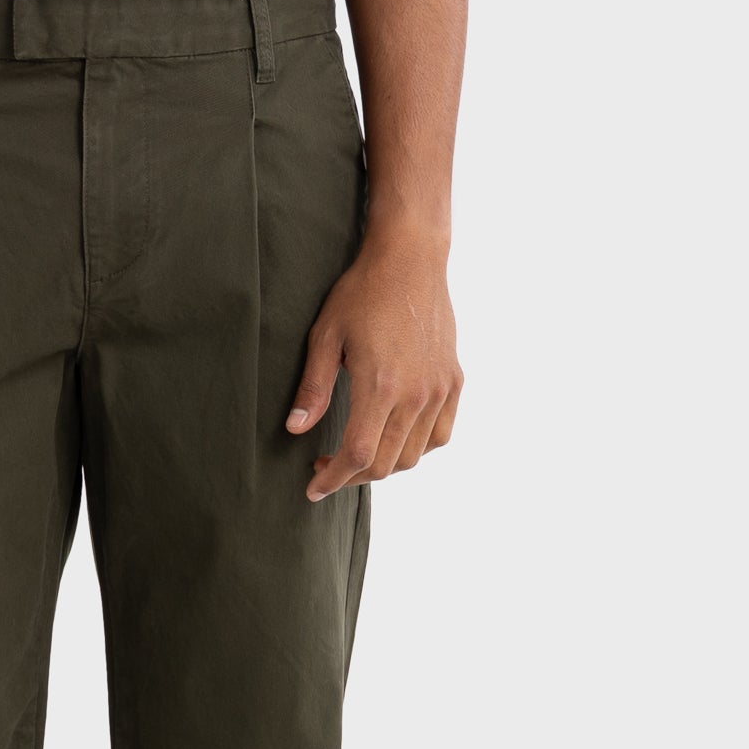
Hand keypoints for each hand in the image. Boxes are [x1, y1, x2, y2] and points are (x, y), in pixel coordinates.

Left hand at [287, 239, 462, 498]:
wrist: (411, 260)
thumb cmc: (362, 293)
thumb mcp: (325, 336)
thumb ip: (313, 388)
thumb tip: (295, 429)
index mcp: (379, 385)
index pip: (358, 455)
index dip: (333, 479)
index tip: (312, 488)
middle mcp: (415, 394)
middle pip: (385, 463)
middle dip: (351, 477)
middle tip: (324, 467)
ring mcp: (439, 390)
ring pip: (413, 455)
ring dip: (382, 465)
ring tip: (356, 454)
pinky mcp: (453, 381)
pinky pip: (440, 434)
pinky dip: (416, 448)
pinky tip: (393, 438)